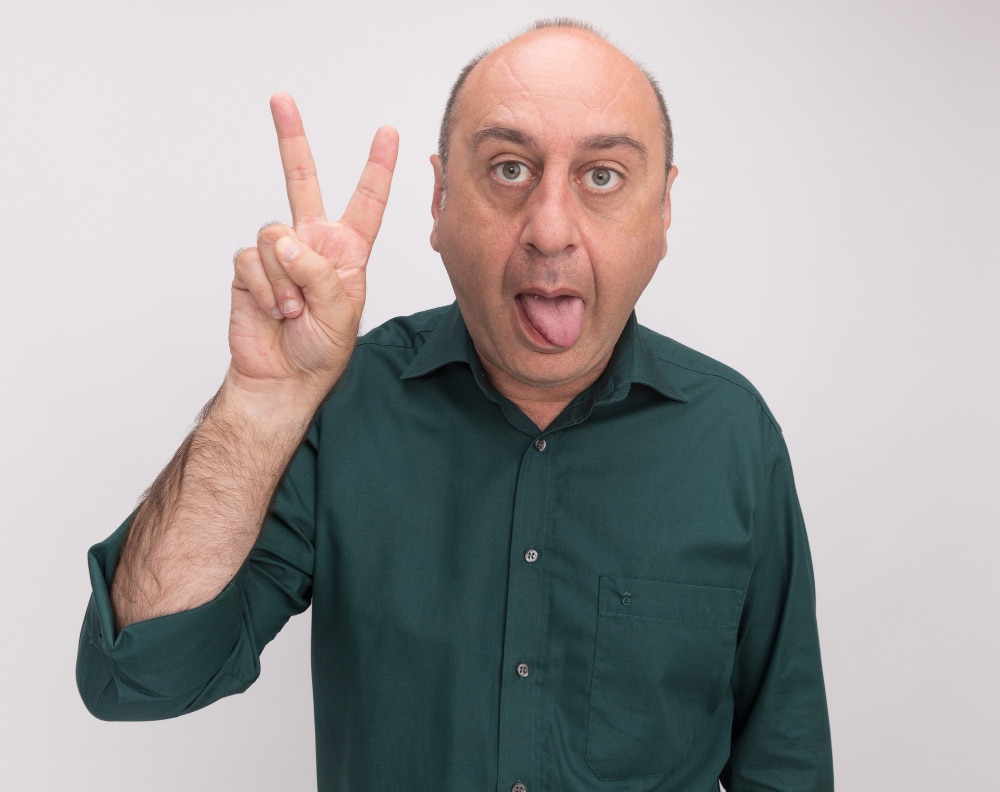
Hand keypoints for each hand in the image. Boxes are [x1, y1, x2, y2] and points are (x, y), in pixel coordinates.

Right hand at [229, 93, 397, 400]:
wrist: (282, 377)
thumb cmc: (321, 350)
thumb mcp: (342, 313)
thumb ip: (320, 273)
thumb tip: (285, 241)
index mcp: (347, 251)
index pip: (366, 202)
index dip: (377, 168)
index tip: (388, 133)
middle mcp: (312, 244)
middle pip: (301, 181)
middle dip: (291, 139)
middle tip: (281, 99)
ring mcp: (278, 254)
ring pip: (273, 234)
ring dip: (284, 279)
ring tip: (293, 309)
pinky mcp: (249, 267)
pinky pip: (251, 260)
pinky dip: (263, 288)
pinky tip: (272, 310)